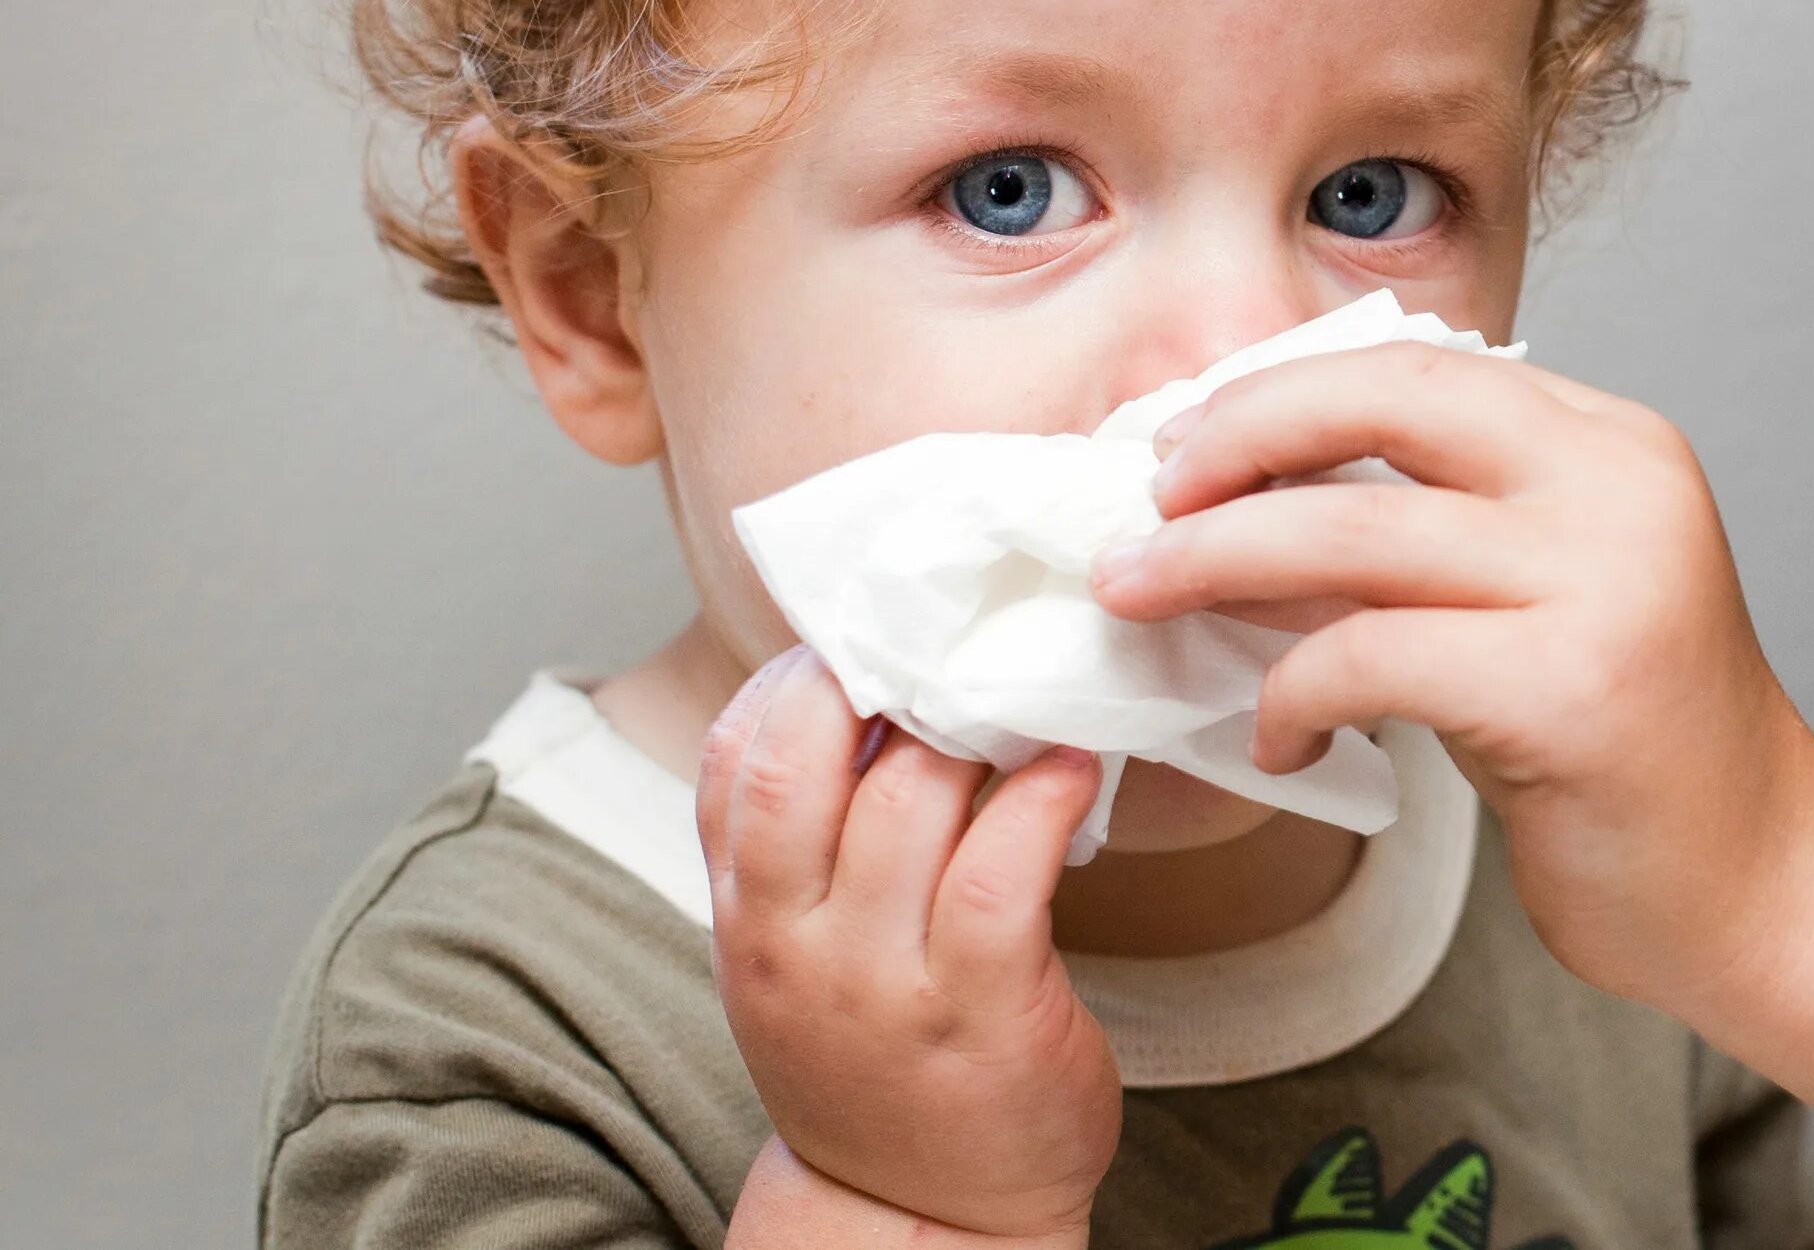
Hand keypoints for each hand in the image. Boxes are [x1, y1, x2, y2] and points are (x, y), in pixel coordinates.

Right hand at [698, 649, 1118, 1244]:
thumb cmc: (876, 1064)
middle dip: (875, 673)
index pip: (734, 758)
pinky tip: (1076, 763)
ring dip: (979, 723)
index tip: (870, 625)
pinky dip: (1044, 798)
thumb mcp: (798, 953)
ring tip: (1032, 685)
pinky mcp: (980, 1009)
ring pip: (909, 797)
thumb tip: (872, 691)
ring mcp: (883, 979)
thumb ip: (808, 842)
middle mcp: (796, 941)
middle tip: (955, 629)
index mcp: (748, 914)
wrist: (920, 1223)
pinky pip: (1003, 868)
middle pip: (805, 759)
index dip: (797, 673)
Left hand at [1089, 345, 1813, 1013]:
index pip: (1420, 364)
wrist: (1765, 888)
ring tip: (1142, 596)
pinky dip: (1292, 692)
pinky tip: (1280, 740)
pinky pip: (1371, 657)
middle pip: (1382, 402)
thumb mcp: (1525, 607)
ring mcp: (1608, 582)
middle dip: (1234, 438)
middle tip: (1141, 502)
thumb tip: (1235, 505)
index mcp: (1614, 444)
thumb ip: (1416, 542)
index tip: (1186, 438)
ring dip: (1215, 562)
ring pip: (1352, 531)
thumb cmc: (1628, 755)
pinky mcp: (1573, 689)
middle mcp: (1620, 487)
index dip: (1284, 389)